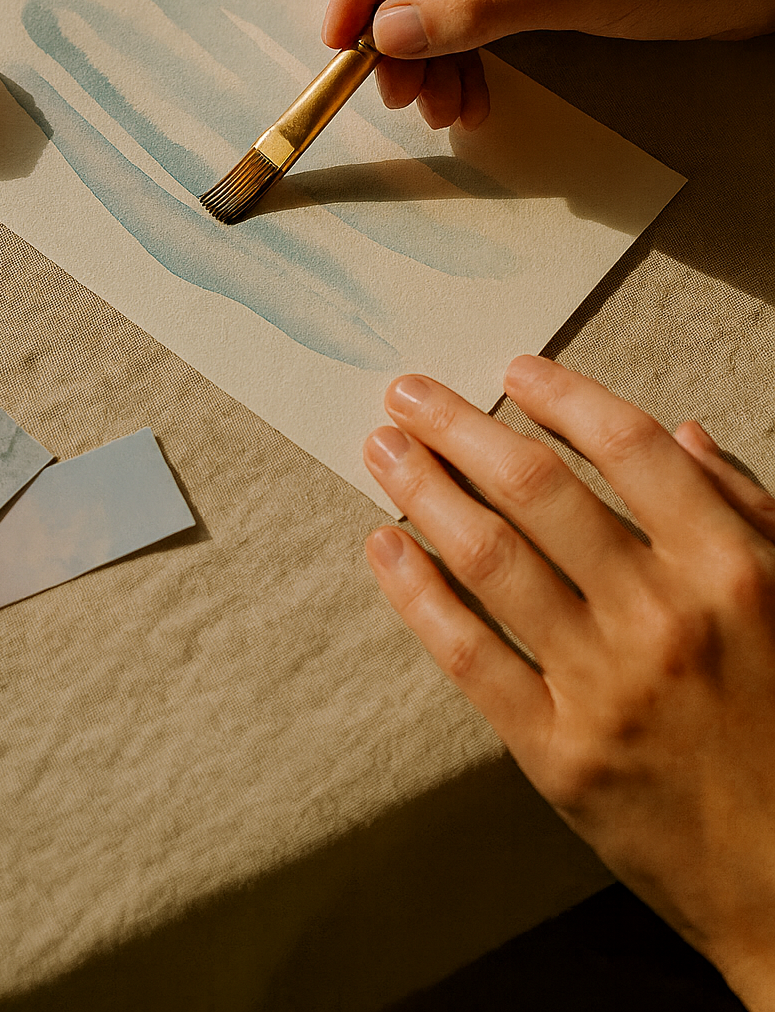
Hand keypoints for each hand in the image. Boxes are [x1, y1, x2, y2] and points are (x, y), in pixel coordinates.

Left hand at [363, 356, 774, 1009]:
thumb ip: (745, 509)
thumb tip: (679, 431)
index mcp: (731, 567)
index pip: (627, 446)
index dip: (563, 396)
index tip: (514, 368)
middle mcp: (664, 615)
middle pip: (536, 490)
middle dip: (460, 428)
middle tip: (408, 395)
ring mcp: (605, 687)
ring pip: (490, 561)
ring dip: (423, 492)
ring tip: (382, 451)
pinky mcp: (557, 754)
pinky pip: (470, 655)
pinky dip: (417, 594)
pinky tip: (386, 547)